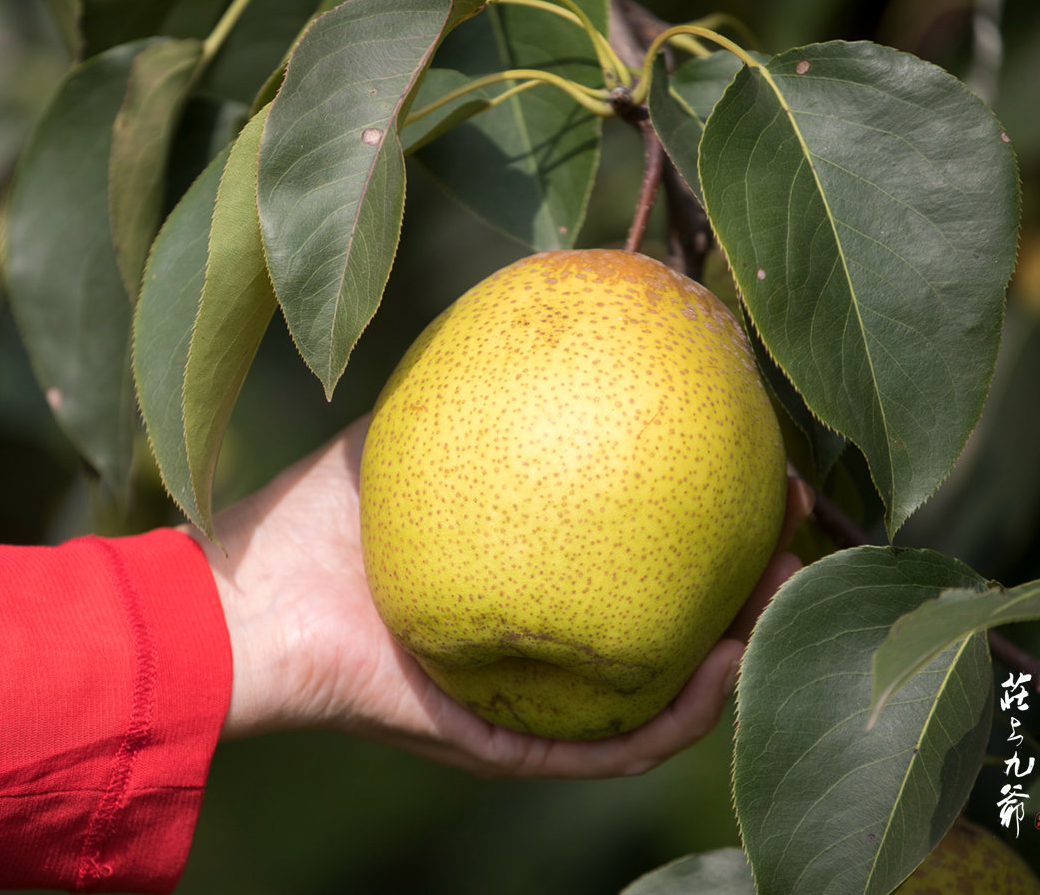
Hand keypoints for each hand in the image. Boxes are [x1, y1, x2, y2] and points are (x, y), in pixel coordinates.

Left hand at [184, 416, 813, 778]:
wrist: (242, 599)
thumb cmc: (318, 514)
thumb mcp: (410, 426)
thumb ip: (476, 376)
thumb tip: (551, 294)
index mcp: (522, 585)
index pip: (635, 557)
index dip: (708, 515)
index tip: (763, 462)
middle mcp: (532, 650)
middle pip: (668, 632)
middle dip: (748, 590)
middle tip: (797, 533)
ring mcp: (522, 704)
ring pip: (660, 704)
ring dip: (739, 663)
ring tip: (787, 603)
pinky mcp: (498, 745)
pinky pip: (605, 746)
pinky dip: (674, 718)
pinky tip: (721, 669)